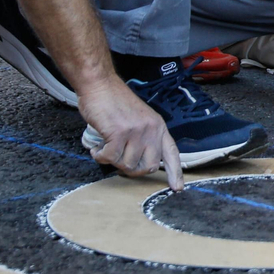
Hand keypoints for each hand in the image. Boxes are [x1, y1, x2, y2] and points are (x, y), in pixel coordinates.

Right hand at [78, 76, 182, 190]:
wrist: (100, 85)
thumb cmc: (115, 102)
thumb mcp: (138, 118)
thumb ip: (143, 137)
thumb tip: (139, 161)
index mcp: (158, 126)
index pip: (171, 152)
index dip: (175, 172)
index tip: (177, 188)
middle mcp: (151, 129)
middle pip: (148, 166)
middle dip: (131, 170)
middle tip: (118, 161)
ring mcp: (136, 131)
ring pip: (127, 164)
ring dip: (112, 161)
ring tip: (105, 147)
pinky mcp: (119, 133)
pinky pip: (110, 158)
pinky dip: (100, 157)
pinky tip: (96, 148)